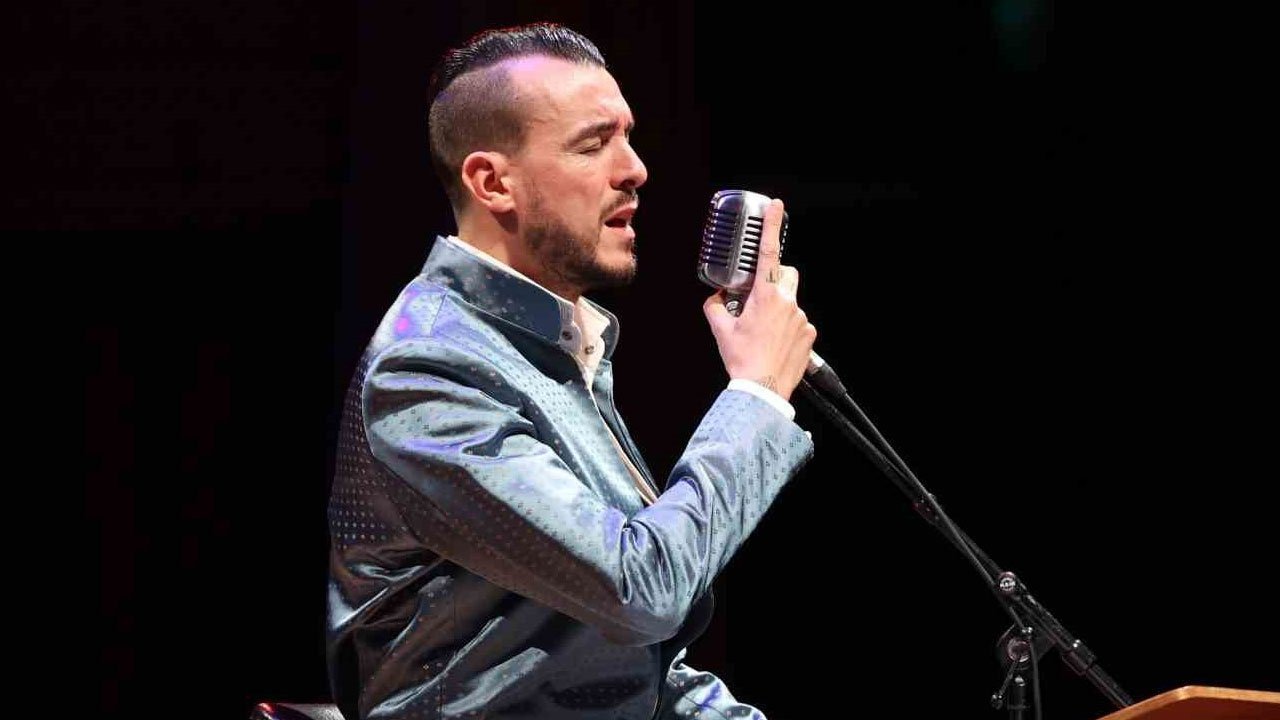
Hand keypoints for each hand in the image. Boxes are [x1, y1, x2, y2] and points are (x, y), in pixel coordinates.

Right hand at [702, 198, 816, 400]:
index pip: (769, 253)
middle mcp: (787, 303)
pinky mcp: (809, 333)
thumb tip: (716, 298)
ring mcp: (801, 318)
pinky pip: (799, 321)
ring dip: (779, 309)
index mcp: (764, 296)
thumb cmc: (742, 360)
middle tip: (759, 297)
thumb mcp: (720, 330)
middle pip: (785, 275)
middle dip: (774, 279)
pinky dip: (788, 328)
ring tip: (764, 333)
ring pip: (791, 301)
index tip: (776, 206)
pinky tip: (776, 344)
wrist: (762, 390)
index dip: (772, 226)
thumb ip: (715, 306)